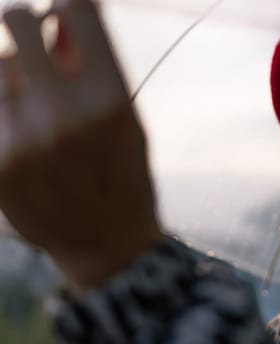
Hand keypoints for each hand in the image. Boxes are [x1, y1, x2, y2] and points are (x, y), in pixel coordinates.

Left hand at [0, 0, 161, 292]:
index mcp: (109, 99)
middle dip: (27, 24)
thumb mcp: (127, 119)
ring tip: (33, 107)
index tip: (68, 16)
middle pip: (14, 20)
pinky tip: (27, 133)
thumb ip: (92, 66)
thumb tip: (58, 16)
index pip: (77, 9)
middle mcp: (62, 114)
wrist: (107, 243)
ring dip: (14, 75)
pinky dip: (8, 111)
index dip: (71, 5)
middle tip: (37, 45)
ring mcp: (20, 140)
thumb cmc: (124, 176)